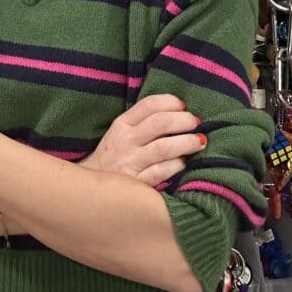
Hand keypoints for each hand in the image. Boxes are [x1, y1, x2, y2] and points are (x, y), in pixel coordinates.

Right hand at [79, 94, 204, 185]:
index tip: (184, 106)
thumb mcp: (121, 133)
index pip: (149, 104)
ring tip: (199, 141)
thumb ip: (143, 122)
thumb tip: (178, 112)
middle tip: (196, 123)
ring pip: (164, 147)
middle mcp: (126, 140)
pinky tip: (184, 163)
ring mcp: (131, 162)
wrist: (91, 189)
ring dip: (186, 143)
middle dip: (184, 121)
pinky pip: (162, 172)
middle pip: (160, 123)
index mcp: (122, 124)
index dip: (171, 102)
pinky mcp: (137, 183)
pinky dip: (176, 166)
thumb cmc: (113, 156)